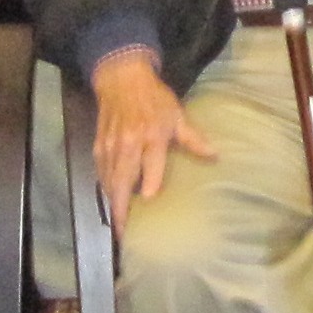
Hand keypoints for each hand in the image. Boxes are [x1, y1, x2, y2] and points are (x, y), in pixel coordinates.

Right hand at [89, 49, 213, 222]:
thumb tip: (214, 156)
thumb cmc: (153, 99)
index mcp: (151, 136)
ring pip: (109, 181)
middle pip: (122, 181)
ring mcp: (110, 147)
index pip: (150, 164)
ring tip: (120, 224)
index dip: (150, 182)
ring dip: (114, 203)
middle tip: (125, 232)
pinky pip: (101, 174)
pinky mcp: (98, 148)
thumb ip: (193, 138)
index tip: (150, 200)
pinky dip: (107, 190)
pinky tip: (113, 201)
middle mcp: (128, 144)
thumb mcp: (177, 115)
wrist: (121, 80)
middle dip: (122, 208)